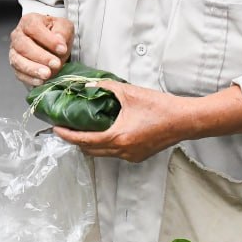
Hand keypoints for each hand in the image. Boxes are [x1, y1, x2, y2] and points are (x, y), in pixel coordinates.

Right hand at [9, 13, 73, 85]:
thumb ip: (62, 31)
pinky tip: (40, 81)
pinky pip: (19, 73)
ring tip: (47, 74)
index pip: (34, 28)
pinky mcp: (16, 66)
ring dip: (33, 69)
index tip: (62, 49)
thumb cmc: (55, 33)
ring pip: (18, 60)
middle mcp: (18, 35)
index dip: (48, 39)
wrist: (51, 43)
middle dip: (40, 56)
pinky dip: (29, 78)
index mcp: (29, 21)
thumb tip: (59, 41)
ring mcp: (14, 51)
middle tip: (55, 63)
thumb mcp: (64, 26)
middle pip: (23, 45)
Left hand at [54, 80, 181, 162]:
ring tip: (82, 129)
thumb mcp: (130, 93)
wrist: (185, 120)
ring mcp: (131, 156)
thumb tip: (89, 85)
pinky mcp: (138, 155)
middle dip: (76, 140)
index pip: (84, 141)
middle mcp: (123, 151)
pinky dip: (105, 144)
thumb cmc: (160, 107)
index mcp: (118, 137)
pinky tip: (104, 131)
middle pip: (90, 150)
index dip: (67, 135)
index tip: (56, 129)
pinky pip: (115, 153)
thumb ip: (106, 88)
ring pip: (102, 153)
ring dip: (90, 143)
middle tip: (66, 127)